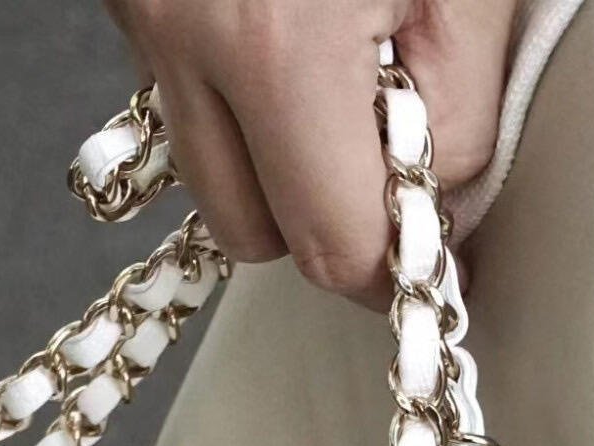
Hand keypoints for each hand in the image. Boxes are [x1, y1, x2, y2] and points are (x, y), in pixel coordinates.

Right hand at [104, 0, 514, 305]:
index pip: (337, 242)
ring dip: (275, 172)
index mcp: (271, 38)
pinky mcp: (129, 0)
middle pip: (256, 236)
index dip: (399, 270)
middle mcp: (183, 38)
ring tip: (335, 90)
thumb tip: (437, 200)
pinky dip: (238, 104)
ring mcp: (142, 19)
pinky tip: (288, 41)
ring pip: (209, 179)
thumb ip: (463, 104)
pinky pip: (185, 106)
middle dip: (331, 222)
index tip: (439, 265)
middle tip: (393, 164)